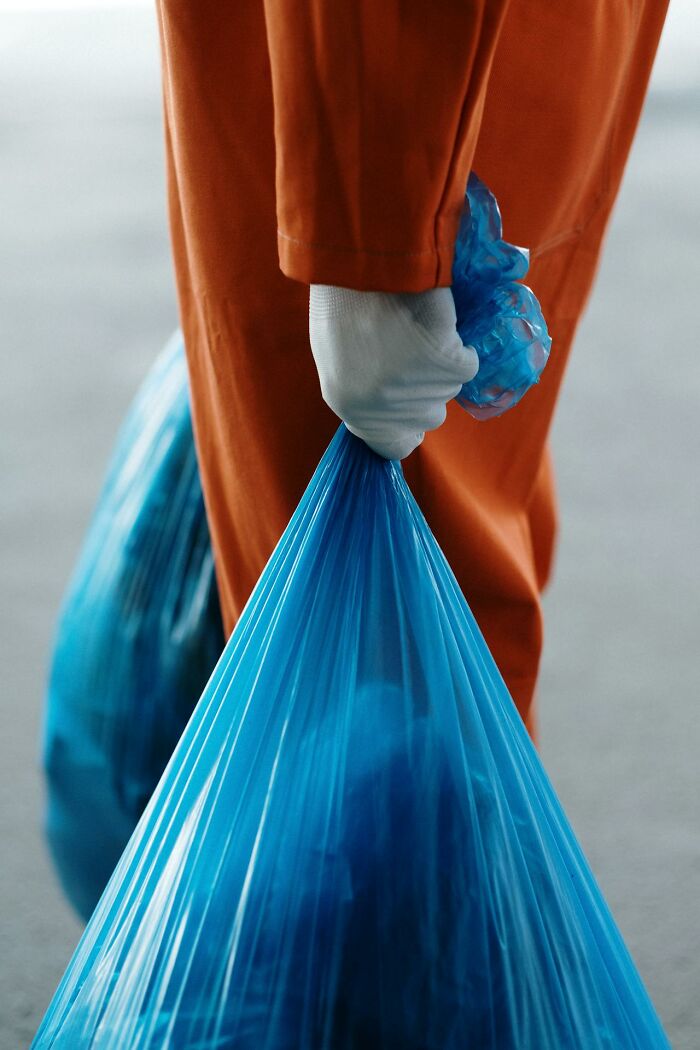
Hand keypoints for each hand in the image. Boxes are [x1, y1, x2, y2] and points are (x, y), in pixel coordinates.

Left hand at [309, 285, 477, 459]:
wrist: (363, 256)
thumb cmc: (344, 300)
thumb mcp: (337, 359)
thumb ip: (364, 393)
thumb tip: (394, 409)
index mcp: (351, 407)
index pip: (394, 446)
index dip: (406, 427)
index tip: (411, 407)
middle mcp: (386, 408)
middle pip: (430, 417)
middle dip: (425, 387)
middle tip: (410, 349)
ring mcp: (418, 388)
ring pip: (449, 390)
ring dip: (440, 363)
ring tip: (415, 328)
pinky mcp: (445, 363)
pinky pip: (467, 364)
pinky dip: (458, 343)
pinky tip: (435, 321)